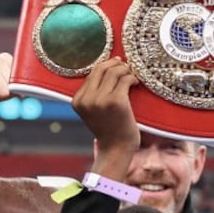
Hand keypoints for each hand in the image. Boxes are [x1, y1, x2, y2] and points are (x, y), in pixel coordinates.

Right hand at [72, 58, 139, 176]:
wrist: (116, 148)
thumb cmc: (108, 128)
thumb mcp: (93, 110)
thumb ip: (94, 92)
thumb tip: (108, 66)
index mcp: (77, 100)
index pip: (92, 73)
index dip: (106, 65)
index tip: (117, 64)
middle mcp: (87, 99)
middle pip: (102, 68)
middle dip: (116, 64)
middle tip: (127, 66)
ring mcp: (101, 100)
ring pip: (114, 71)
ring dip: (126, 70)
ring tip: (132, 76)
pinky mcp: (116, 101)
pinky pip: (125, 80)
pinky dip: (132, 78)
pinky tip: (135, 83)